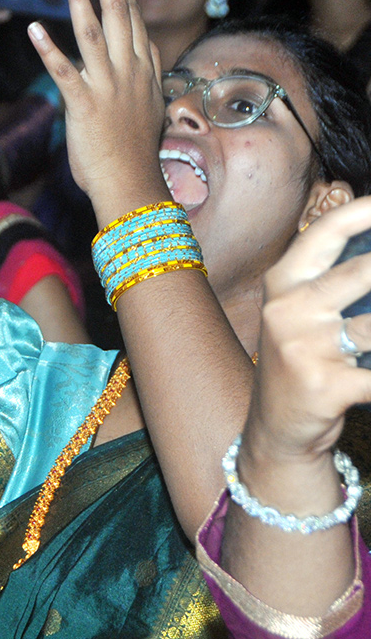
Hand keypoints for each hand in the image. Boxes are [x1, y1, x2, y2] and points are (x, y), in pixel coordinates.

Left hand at [27, 0, 165, 213]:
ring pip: (94, 32)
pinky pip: (64, 70)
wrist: (131, 185)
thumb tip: (147, 59)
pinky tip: (34, 28)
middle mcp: (130, 72)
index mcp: (144, 72)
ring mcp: (109, 87)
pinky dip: (48, 48)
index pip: (133, 20)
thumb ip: (145, 82)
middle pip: (119, 11)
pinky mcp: (85, 105)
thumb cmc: (133, 157)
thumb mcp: (148, 112)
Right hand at [248, 196, 370, 464]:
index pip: (325, 232)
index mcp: (282, 284)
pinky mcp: (325, 386)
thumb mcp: (302, 312)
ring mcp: (304, 349)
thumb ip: (334, 277)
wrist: (276, 427)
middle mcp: (288, 310)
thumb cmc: (302, 359)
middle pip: (361, 272)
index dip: (365, 211)